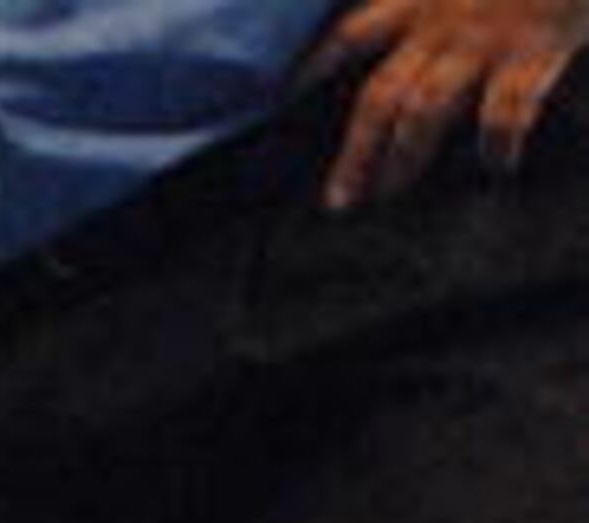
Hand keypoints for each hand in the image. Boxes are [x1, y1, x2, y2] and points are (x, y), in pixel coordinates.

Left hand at [304, 0, 584, 208]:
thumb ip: (430, 0)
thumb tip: (409, 35)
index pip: (352, 36)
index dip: (316, 70)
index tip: (289, 103)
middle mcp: (444, 21)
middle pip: (381, 94)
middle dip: (356, 150)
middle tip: (340, 199)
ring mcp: (488, 38)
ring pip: (426, 109)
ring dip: (403, 156)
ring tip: (390, 192)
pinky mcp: (537, 48)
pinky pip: (507, 108)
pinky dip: (498, 141)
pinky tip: (498, 165)